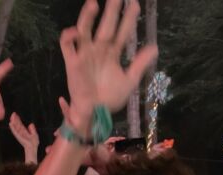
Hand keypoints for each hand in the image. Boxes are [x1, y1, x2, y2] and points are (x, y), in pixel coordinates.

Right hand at [9, 112, 38, 158]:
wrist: (33, 148)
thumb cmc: (34, 143)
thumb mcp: (34, 134)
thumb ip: (32, 129)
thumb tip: (30, 124)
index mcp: (24, 132)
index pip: (20, 124)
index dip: (18, 119)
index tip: (15, 114)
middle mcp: (21, 133)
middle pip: (17, 125)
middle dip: (15, 119)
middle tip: (13, 114)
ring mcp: (19, 134)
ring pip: (15, 127)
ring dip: (13, 122)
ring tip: (11, 117)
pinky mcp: (19, 136)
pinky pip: (15, 131)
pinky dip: (13, 127)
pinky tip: (10, 123)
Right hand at [59, 0, 157, 124]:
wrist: (95, 115)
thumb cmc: (110, 100)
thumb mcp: (129, 82)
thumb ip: (140, 64)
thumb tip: (155, 47)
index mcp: (113, 53)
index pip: (122, 30)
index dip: (129, 17)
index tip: (135, 4)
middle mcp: (99, 50)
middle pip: (106, 24)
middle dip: (112, 9)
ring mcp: (85, 55)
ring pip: (85, 30)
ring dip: (87, 16)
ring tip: (94, 3)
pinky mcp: (72, 63)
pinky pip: (67, 46)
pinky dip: (68, 37)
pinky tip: (74, 31)